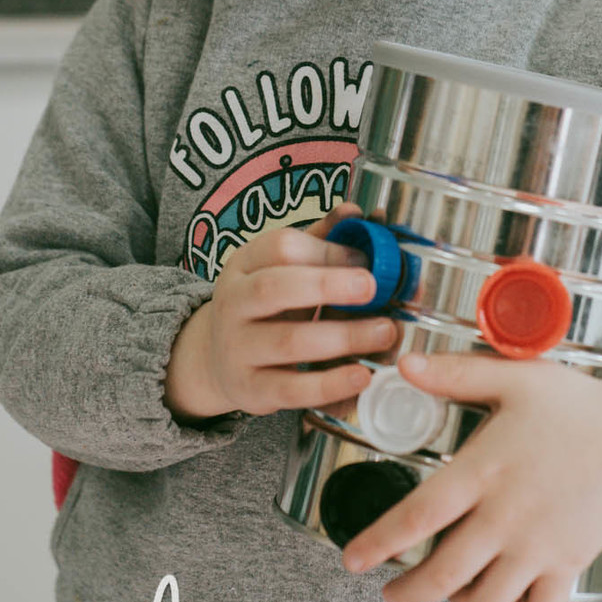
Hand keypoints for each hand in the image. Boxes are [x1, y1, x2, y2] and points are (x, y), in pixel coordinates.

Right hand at [163, 201, 395, 420]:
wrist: (216, 358)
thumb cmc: (265, 305)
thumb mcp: (280, 268)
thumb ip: (320, 240)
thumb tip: (359, 212)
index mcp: (244, 263)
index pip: (280, 247)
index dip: (327, 250)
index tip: (366, 259)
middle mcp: (234, 303)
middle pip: (274, 289)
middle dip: (326, 286)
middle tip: (373, 286)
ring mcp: (238, 349)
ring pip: (288, 341)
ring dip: (342, 336)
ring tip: (384, 331)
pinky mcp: (252, 389)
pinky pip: (291, 389)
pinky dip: (329, 385)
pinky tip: (361, 376)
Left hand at [339, 352, 601, 601]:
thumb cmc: (575, 406)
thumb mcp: (515, 377)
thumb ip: (456, 374)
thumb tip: (403, 366)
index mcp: (484, 470)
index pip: (419, 515)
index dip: (380, 541)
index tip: (352, 558)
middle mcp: (506, 518)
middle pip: (443, 574)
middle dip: (406, 591)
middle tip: (389, 590)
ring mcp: (538, 548)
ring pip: (484, 601)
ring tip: (447, 589)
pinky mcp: (567, 565)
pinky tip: (506, 595)